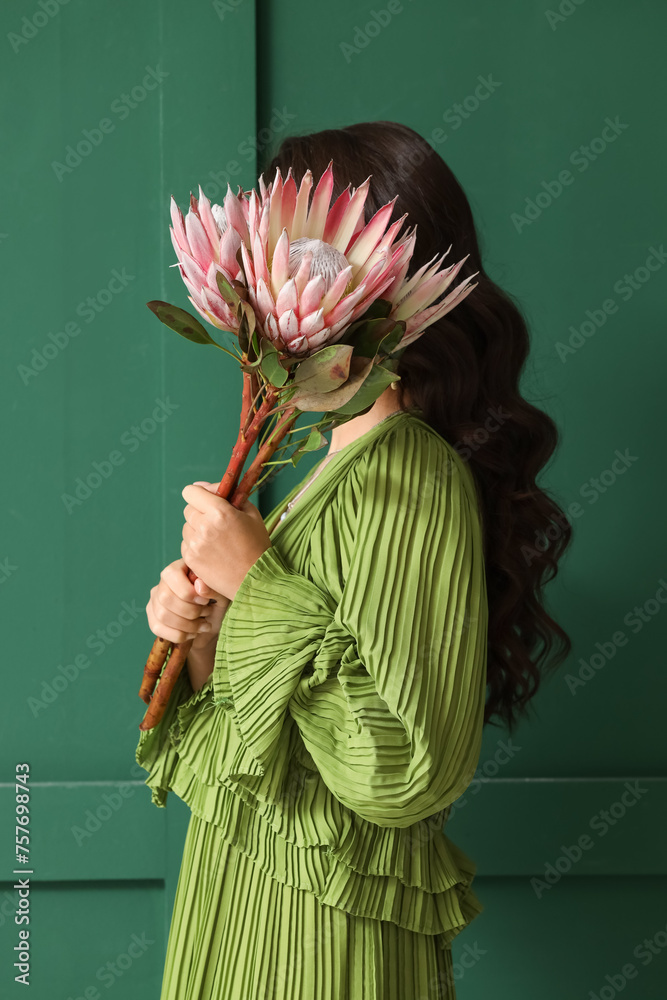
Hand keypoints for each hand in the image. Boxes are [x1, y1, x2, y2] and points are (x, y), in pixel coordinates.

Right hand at [145, 558, 229, 649]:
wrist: (214, 623)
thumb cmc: (218, 603)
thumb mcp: (222, 594)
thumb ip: (212, 588)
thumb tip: (199, 586)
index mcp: (179, 568)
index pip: (172, 575)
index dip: (189, 592)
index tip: (206, 602)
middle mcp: (163, 582)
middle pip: (166, 598)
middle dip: (190, 611)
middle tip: (207, 613)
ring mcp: (155, 599)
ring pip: (162, 615)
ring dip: (187, 625)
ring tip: (203, 624)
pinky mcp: (153, 617)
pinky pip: (157, 628)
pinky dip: (179, 635)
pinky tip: (193, 634)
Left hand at [180, 481, 272, 600]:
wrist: (257, 580)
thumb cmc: (257, 545)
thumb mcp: (251, 514)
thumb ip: (230, 496)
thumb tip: (204, 486)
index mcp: (220, 512)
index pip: (191, 491)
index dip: (199, 493)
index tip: (209, 499)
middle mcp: (204, 526)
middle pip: (188, 509)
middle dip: (200, 512)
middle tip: (217, 522)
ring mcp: (195, 544)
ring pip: (186, 527)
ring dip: (197, 529)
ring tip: (216, 540)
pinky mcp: (191, 559)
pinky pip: (186, 544)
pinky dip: (196, 545)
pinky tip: (212, 552)